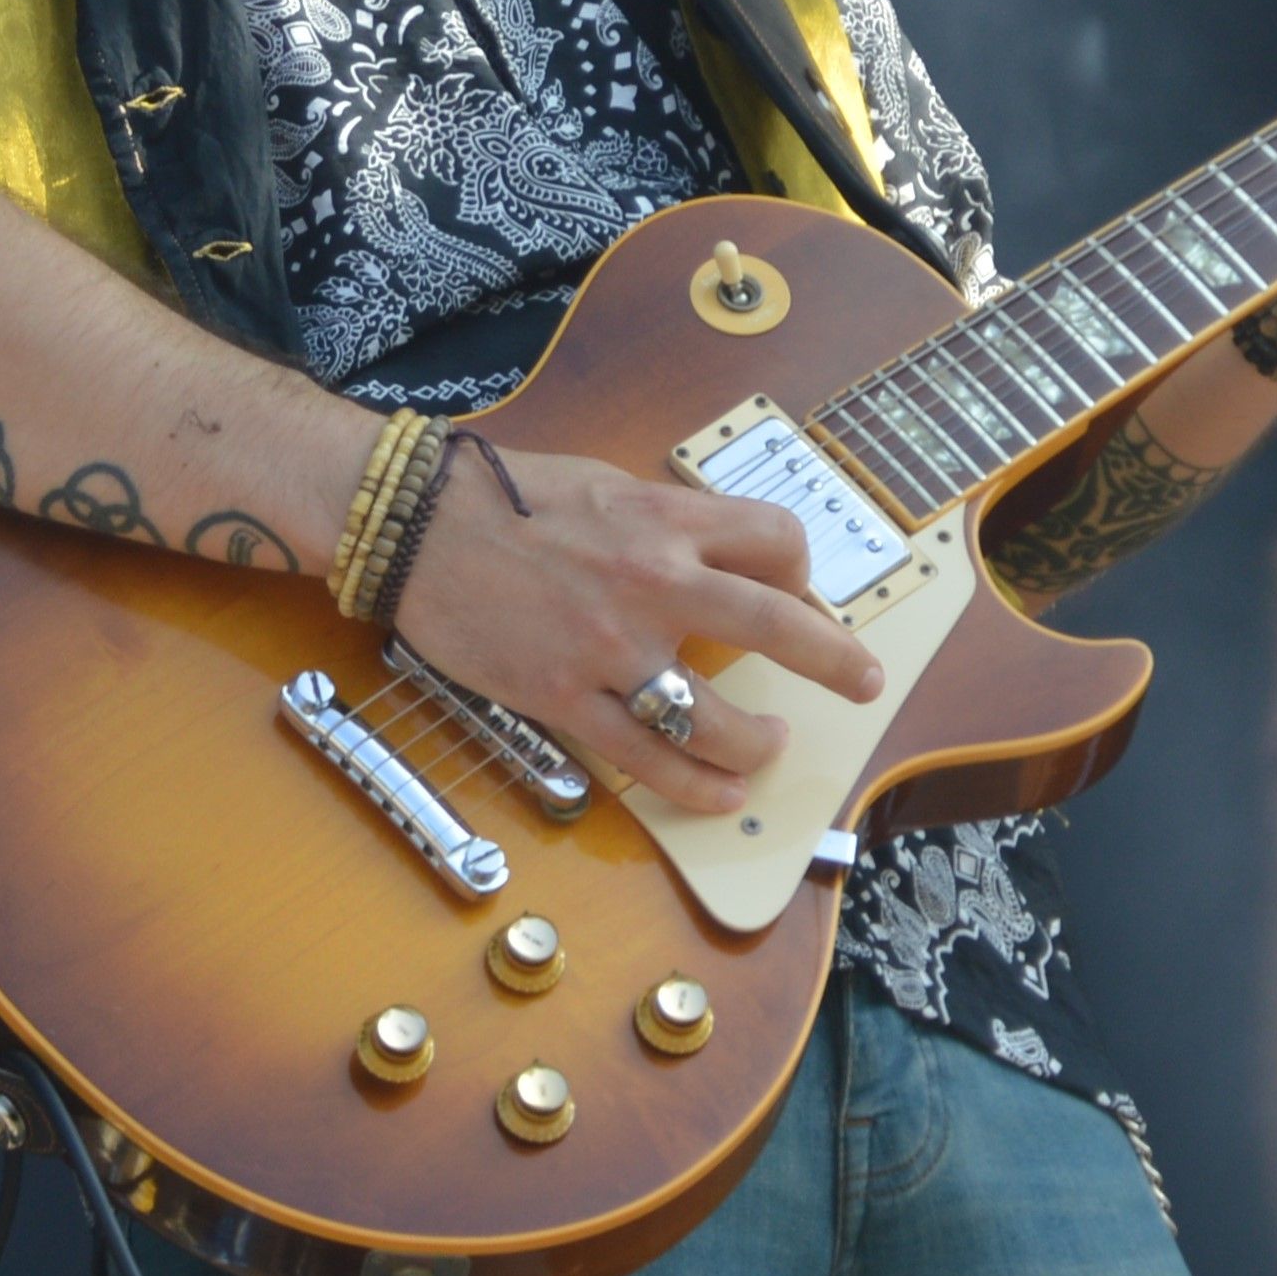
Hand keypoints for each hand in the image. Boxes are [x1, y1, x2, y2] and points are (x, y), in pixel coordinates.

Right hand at [388, 441, 887, 813]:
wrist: (412, 524)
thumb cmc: (499, 495)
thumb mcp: (603, 482)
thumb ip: (662, 521)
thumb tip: (709, 555)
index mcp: (664, 519)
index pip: (776, 544)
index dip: (800, 572)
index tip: (796, 591)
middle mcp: (653, 583)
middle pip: (779, 629)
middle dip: (837, 661)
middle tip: (864, 682)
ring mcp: (611, 650)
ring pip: (719, 719)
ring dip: (760, 742)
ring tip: (770, 748)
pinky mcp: (566, 700)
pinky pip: (650, 760)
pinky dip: (697, 786)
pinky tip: (721, 794)